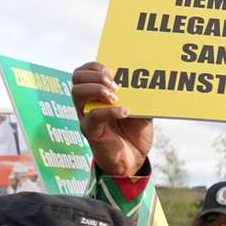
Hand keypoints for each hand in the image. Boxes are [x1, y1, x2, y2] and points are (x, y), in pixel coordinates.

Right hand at [70, 61, 151, 176]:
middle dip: (95, 75)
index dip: (95, 67)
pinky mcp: (90, 131)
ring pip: (77, 93)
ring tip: (115, 96)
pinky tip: (124, 111)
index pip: (84, 71)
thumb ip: (142, 98)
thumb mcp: (142, 111)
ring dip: (97, 89)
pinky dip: (109, 111)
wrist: (134, 159)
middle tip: (115, 84)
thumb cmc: (135, 133)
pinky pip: (92, 116)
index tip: (112, 70)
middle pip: (76, 78)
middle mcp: (87, 103)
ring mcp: (86, 116)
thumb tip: (149, 83)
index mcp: (97, 94)